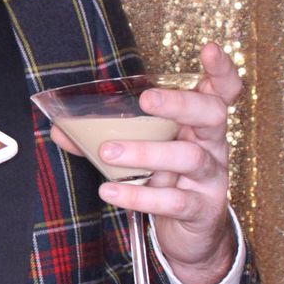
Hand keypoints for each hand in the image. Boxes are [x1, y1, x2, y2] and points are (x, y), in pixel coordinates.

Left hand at [92, 42, 240, 283]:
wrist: (191, 234)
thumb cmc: (167, 180)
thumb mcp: (143, 154)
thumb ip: (106, 137)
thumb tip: (61, 130)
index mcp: (199, 124)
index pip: (222, 92)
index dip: (221, 71)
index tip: (210, 48)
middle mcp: (212, 145)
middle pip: (211, 115)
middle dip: (180, 103)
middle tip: (147, 99)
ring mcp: (211, 177)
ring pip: (189, 157)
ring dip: (146, 152)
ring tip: (108, 151)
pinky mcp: (202, 209)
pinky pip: (172, 200)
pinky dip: (139, 195)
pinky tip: (110, 190)